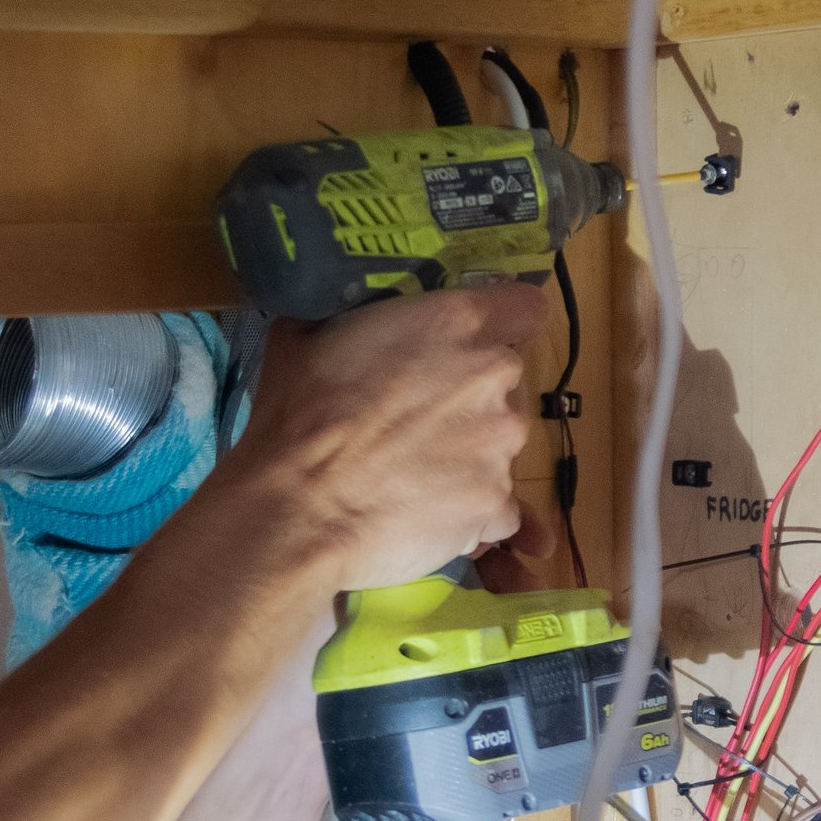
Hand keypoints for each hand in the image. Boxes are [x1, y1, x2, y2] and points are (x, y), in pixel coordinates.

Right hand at [233, 288, 547, 592]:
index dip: (501, 326)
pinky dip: (471, 512)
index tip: (472, 345)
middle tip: (420, 420)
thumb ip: (356, 321)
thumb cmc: (296, 417)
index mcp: (458, 322)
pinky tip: (426, 513)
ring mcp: (501, 446)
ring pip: (501, 446)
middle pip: (506, 383)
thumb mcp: (310, 336)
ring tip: (413, 475)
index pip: (525, 307)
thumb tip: (348, 323)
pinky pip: (498, 507)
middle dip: (472, 398)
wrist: (298, 511)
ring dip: (470, 455)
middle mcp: (494, 377)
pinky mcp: (496, 505)